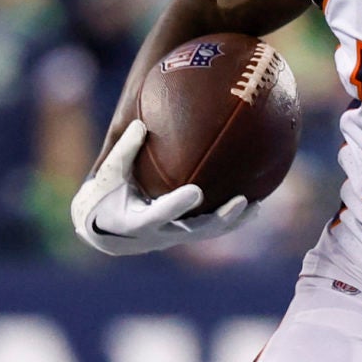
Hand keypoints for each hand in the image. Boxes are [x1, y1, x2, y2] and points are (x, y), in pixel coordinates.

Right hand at [70, 120, 255, 255]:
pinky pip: (210, 230)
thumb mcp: (108, 175)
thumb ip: (124, 151)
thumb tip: (140, 123)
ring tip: (256, 205)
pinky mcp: (183, 236)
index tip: (196, 191)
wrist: (105, 231)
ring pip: (208, 234)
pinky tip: (253, 205)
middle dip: (220, 218)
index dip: (178, 205)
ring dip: (233, 221)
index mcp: (137, 222)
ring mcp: (174, 238)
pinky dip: (230, 220)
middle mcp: (159, 235)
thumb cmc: (104, 196)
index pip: (161, 214)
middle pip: (195, 231)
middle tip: (241, 201)